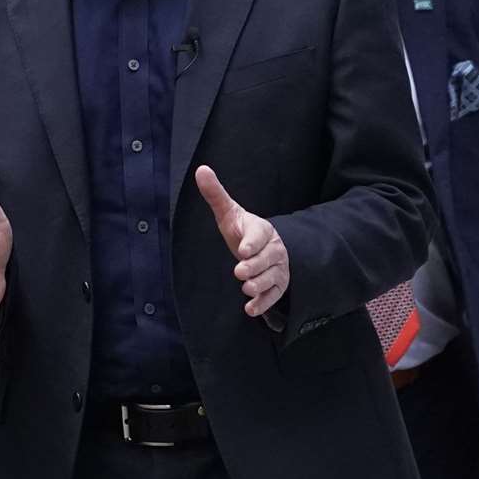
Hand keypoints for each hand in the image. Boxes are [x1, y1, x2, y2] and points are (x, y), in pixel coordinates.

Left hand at [195, 165, 289, 318]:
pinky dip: (263, 304)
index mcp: (262, 230)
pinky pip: (274, 296)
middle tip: (240, 271)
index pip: (260, 234)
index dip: (253, 242)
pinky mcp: (277, 285)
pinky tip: (250, 309)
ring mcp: (278, 269)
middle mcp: (274, 250)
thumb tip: (201, 170)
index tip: (243, 249)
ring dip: (259, 285)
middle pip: (268, 259)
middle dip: (255, 266)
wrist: (262, 248)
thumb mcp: (228, 212)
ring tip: (245, 287)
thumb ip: (216, 194)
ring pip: (272, 278)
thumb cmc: (242, 230)